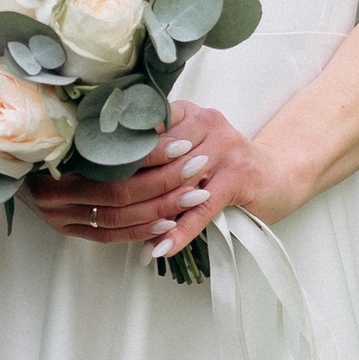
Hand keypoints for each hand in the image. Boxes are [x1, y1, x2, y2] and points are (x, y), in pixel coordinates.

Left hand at [23, 102, 292, 266]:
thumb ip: (154, 150)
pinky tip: (157, 248)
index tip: (78, 169)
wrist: (280, 175)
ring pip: (175, 181)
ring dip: (148, 212)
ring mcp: (224, 148)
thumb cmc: (224, 165)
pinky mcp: (238, 178)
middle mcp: (205, 123)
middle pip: (155, 155)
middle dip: (123, 183)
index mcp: (187, 112)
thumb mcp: (189, 147)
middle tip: (89, 206)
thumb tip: (97, 167)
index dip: (111, 150)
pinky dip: (179, 231)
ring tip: (119, 232)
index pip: (141, 128)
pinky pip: (201, 208)